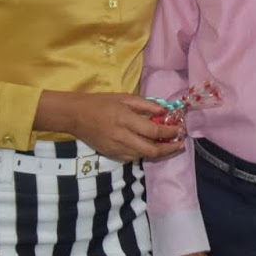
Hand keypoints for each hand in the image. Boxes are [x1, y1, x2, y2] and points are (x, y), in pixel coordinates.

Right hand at [36, 91, 185, 162]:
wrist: (74, 115)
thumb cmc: (100, 103)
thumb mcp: (124, 98)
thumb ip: (146, 104)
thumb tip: (164, 110)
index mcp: (125, 120)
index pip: (154, 131)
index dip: (170, 132)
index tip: (181, 130)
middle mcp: (122, 137)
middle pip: (151, 150)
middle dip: (169, 149)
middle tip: (180, 144)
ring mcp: (115, 148)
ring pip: (143, 156)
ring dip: (158, 152)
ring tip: (168, 146)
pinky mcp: (111, 154)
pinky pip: (132, 158)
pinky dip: (143, 154)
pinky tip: (149, 147)